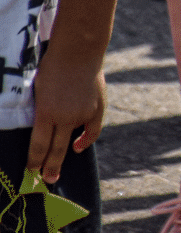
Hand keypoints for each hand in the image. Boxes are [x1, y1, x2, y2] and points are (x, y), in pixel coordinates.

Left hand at [26, 49, 104, 182]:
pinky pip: (92, 130)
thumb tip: (45, 129)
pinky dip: (86, 139)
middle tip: (48, 180)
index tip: (31, 171)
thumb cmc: (52, 67)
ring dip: (65, 152)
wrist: (79, 52)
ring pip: (73, 139)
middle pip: (56, 149)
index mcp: (46, 113)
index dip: (35, 160)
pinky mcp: (96, 108)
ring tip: (59, 167)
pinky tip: (79, 146)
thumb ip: (43, 112)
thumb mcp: (39, 92)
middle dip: (50, 167)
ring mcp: (83, 113)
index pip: (39, 145)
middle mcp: (65, 117)